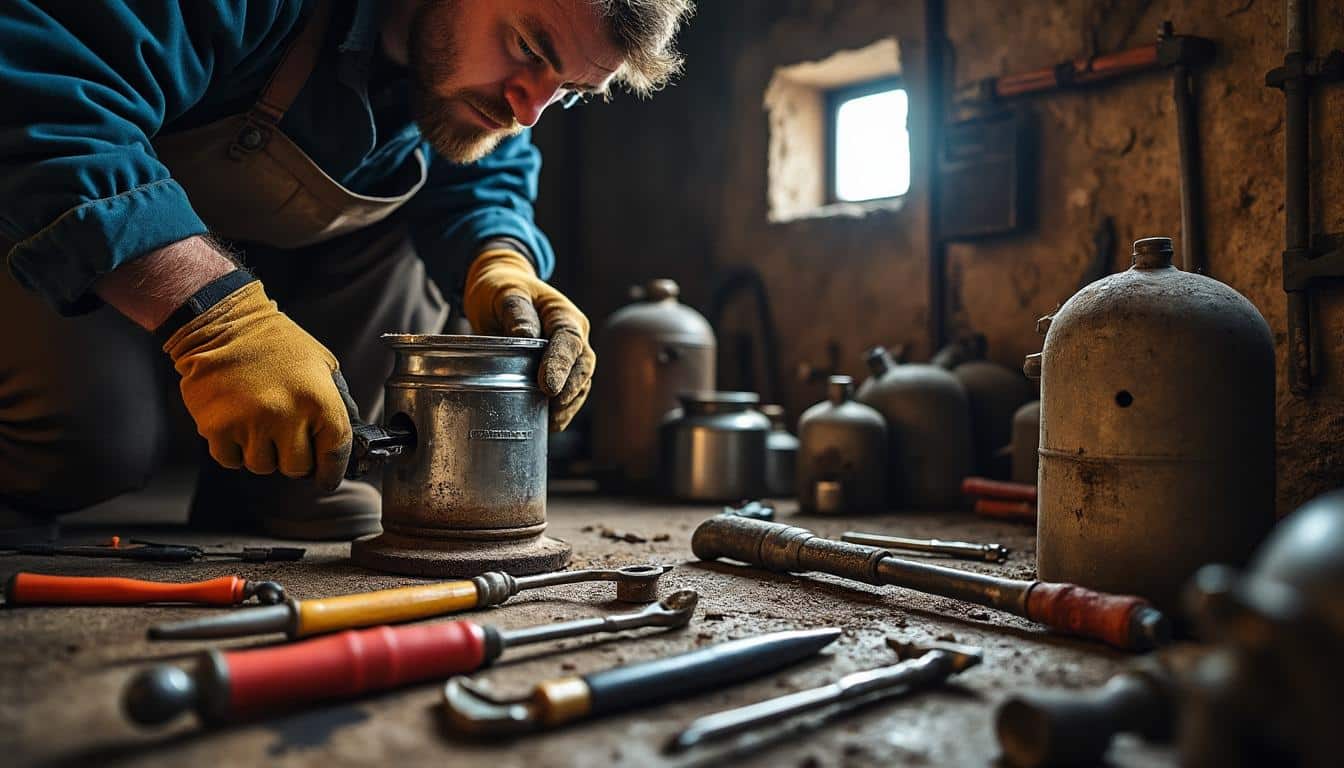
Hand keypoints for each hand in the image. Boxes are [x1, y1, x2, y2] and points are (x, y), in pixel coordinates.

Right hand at [163, 281, 351, 490]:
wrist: (224, 323)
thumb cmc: (276, 343)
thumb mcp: (323, 365)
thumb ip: (337, 403)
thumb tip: (346, 440)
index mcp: (318, 399)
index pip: (334, 451)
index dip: (332, 470)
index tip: (327, 478)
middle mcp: (285, 415)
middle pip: (297, 467)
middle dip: (295, 458)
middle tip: (286, 435)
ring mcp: (249, 424)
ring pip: (263, 467)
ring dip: (264, 452)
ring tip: (260, 421)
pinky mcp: (217, 428)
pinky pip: (232, 460)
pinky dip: (235, 450)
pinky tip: (238, 422)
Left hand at [463, 248, 595, 430]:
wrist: (501, 290)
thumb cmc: (502, 288)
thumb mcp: (504, 291)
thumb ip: (516, 310)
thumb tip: (526, 336)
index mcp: (563, 314)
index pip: (569, 340)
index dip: (561, 365)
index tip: (548, 387)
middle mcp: (573, 336)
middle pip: (582, 366)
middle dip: (570, 390)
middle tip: (553, 409)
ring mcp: (569, 355)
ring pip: (579, 383)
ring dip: (568, 405)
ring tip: (550, 422)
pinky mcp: (559, 370)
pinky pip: (568, 392)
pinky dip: (560, 409)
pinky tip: (548, 423)